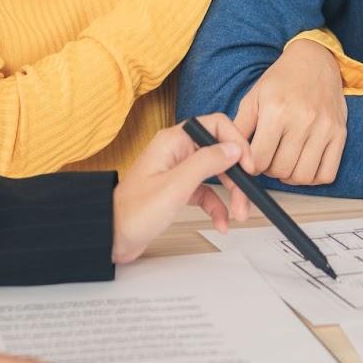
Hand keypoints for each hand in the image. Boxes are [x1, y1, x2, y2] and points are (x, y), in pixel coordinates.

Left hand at [111, 113, 254, 262]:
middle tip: (246, 198)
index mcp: (174, 141)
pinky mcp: (178, 189)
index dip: (237, 143)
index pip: (216, 126)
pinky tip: (221, 222)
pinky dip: (217, 207)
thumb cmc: (134, 212)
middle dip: (237, 177)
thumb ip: (206, 163)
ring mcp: (178, 170)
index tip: (249, 166)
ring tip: (237, 214)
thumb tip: (234, 148)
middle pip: (220, 153)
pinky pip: (207, 193)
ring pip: (216, 175)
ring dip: (231, 195)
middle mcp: (177, 151)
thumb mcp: (176, 186)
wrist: (113, 236)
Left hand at [234, 39, 347, 184]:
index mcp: (276, 110)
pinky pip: (327, 174)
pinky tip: (304, 164)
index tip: (253, 160)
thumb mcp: (254, 97)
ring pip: (304, 176)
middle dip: (270, 170)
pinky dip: (314, 177)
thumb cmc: (282, 79)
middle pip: (281, 170)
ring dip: (291, 176)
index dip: (252, 166)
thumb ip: (240, 127)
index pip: (260, 159)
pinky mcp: (340, 133)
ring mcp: (324, 128)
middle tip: (269, 159)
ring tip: (286, 162)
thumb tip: (231, 153)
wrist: (315, 60)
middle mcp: (302, 120)